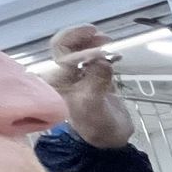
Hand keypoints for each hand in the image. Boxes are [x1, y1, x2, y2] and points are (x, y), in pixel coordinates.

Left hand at [45, 24, 132, 147]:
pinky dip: (103, 51)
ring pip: (79, 49)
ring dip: (92, 42)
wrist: (111, 138)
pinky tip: (115, 53)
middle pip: (66, 46)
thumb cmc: (98, 125)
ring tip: (108, 40)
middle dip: (81, 37)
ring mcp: (78, 75)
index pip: (63, 54)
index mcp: (57, 81)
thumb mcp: (94, 106)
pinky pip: (93, 57)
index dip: (81, 49)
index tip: (104, 51)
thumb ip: (96, 82)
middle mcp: (63, 75)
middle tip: (99, 33)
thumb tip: (104, 60)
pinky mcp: (93, 77)